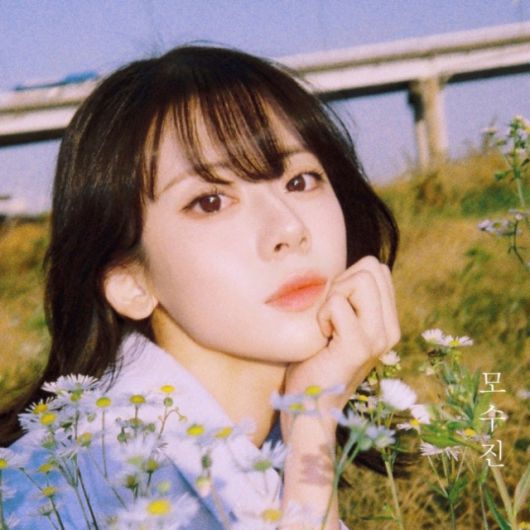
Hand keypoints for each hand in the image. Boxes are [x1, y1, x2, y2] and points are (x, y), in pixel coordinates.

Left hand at [283, 255, 400, 427]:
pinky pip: (338, 303)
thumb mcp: (338, 324)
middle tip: (329, 314)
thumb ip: (349, 299)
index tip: (334, 306)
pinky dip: (322, 314)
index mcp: (387, 322)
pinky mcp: (359, 347)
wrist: (308, 404)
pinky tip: (321, 336)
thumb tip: (344, 271)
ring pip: (361, 278)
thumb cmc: (314, 358)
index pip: (377, 269)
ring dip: (333, 295)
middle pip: (372, 267)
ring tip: (326, 324)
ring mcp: (378, 338)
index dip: (349, 277)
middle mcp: (390, 329)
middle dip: (342, 281)